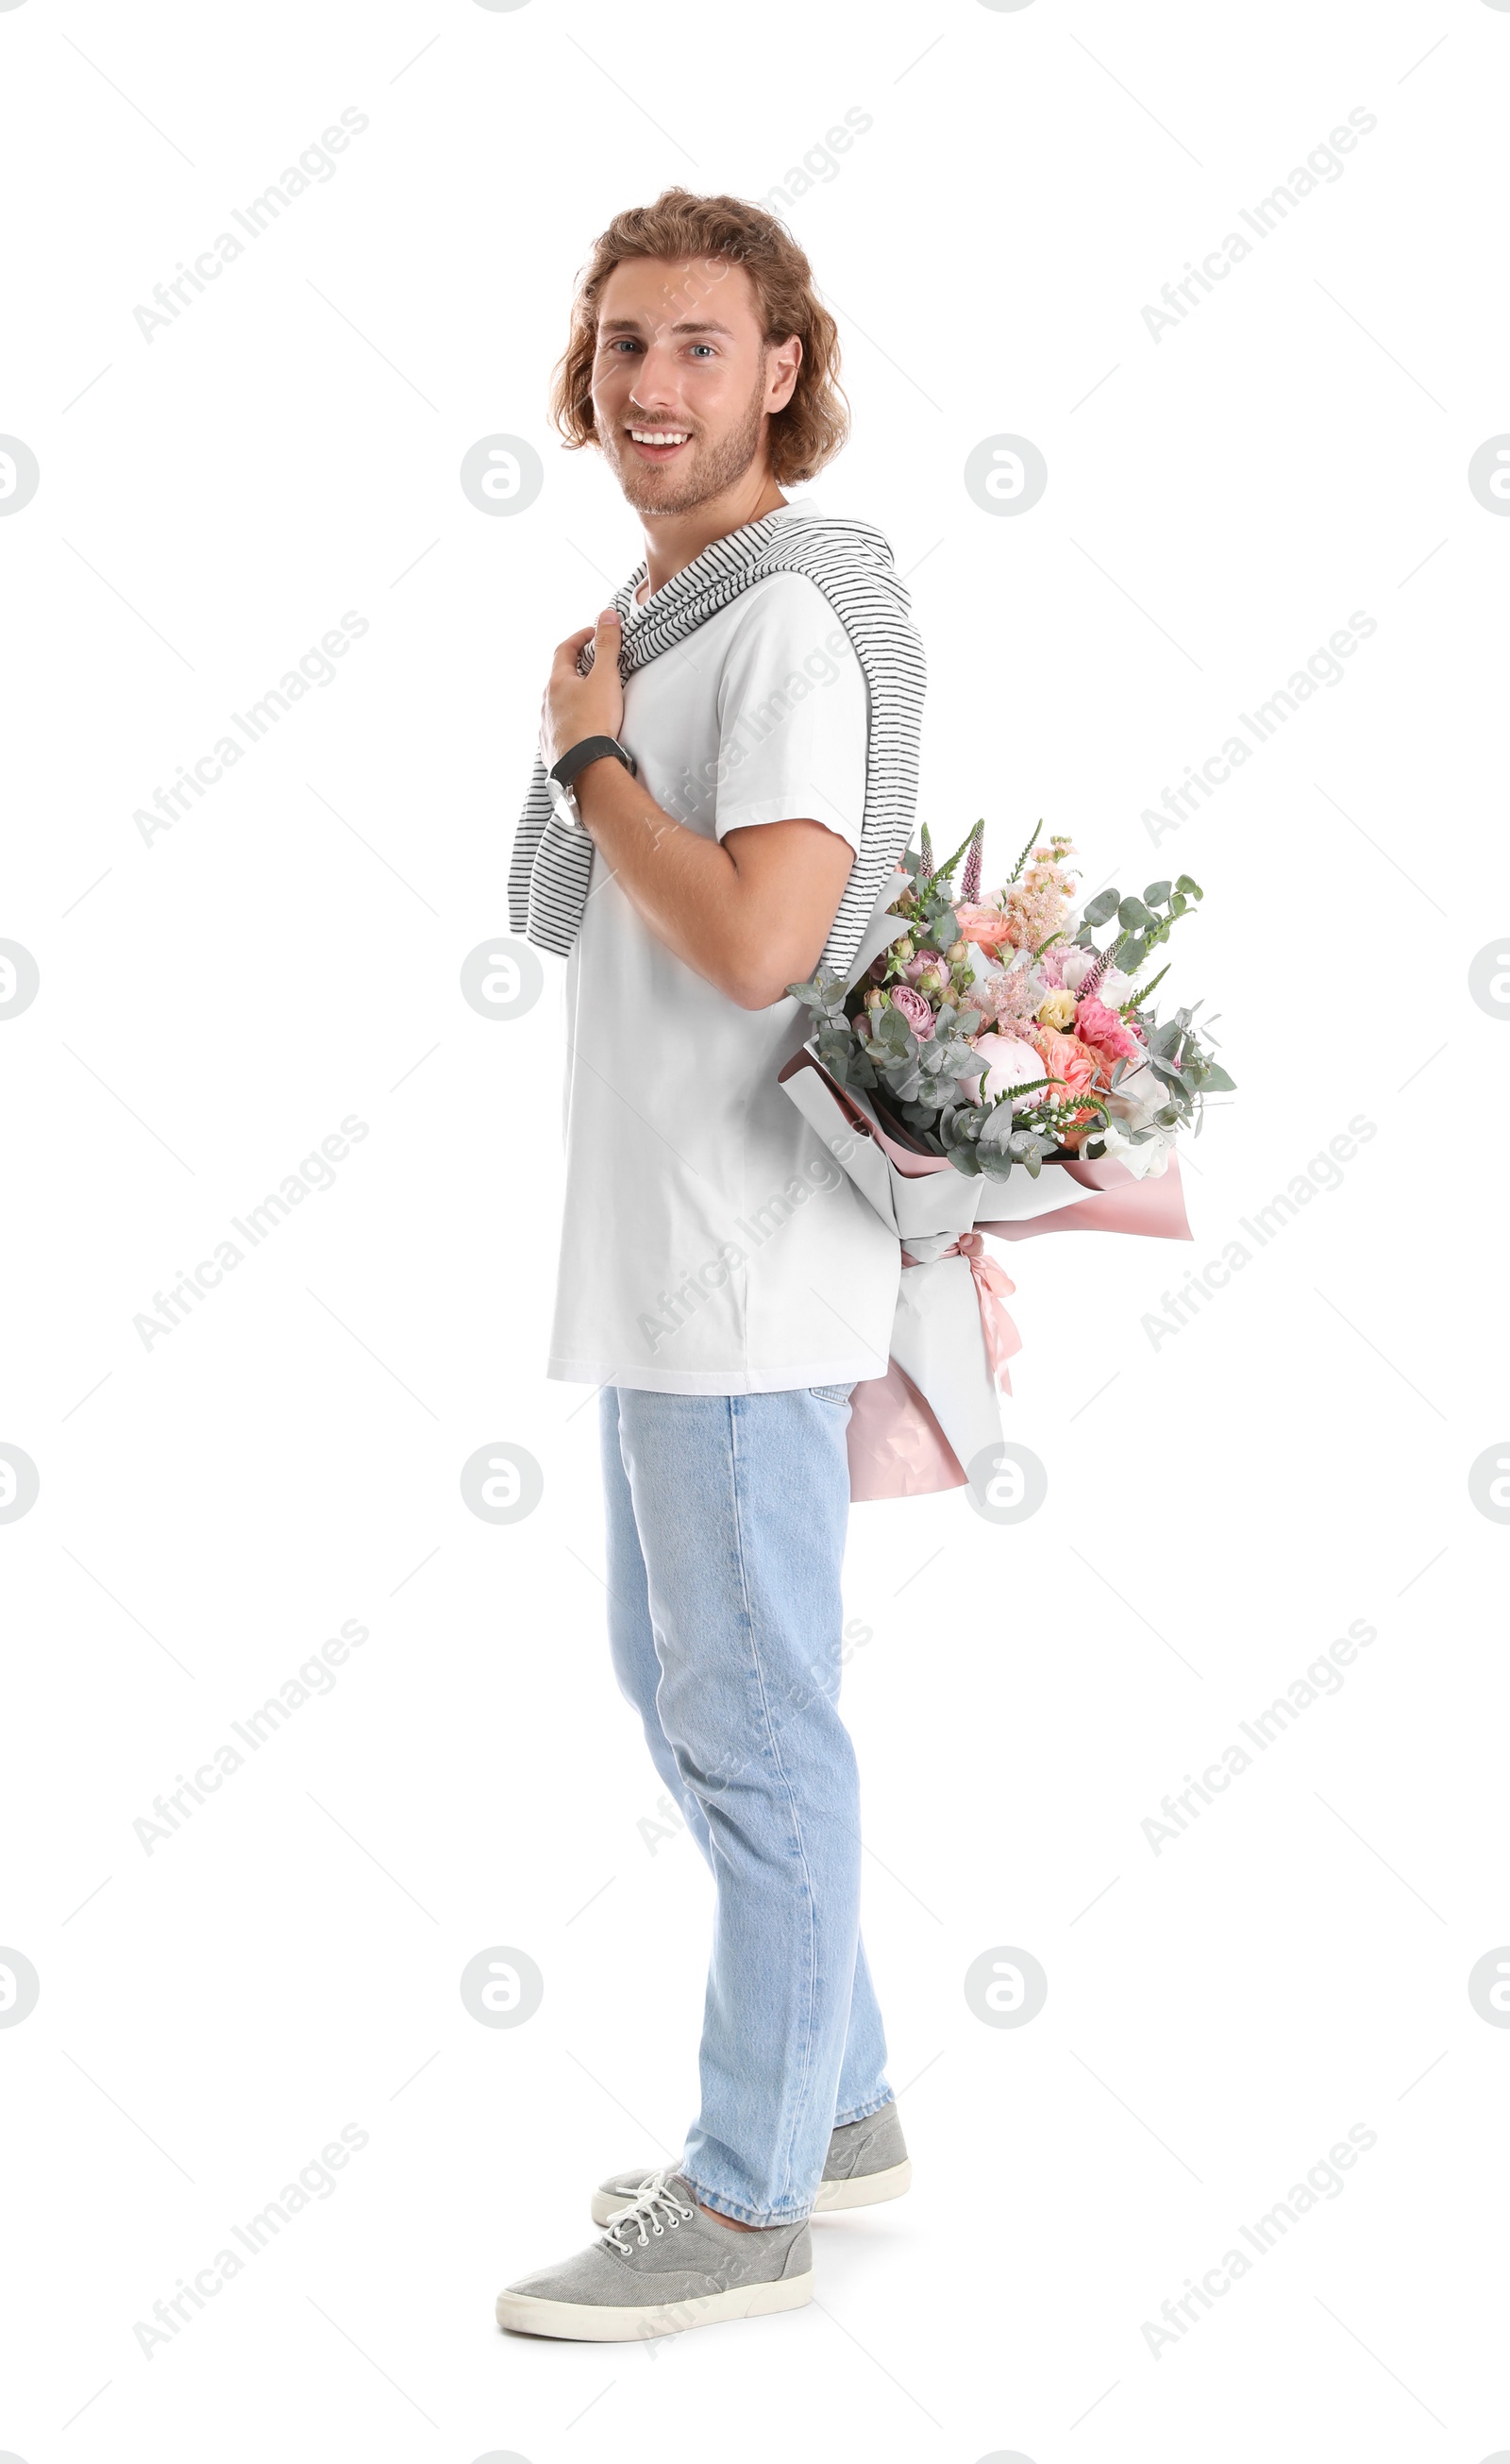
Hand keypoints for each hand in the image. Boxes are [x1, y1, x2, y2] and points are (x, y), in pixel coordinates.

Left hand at [540, 607, 624, 770]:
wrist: (584, 768)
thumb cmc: (594, 722)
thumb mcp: (605, 677)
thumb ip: (607, 645)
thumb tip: (607, 615)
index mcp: (556, 683)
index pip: (565, 649)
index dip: (580, 637)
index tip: (594, 633)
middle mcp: (546, 704)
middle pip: (560, 678)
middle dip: (577, 668)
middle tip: (596, 665)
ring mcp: (546, 727)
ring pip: (558, 705)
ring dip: (573, 697)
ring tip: (591, 699)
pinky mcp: (552, 748)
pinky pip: (560, 728)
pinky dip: (571, 721)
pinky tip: (582, 728)